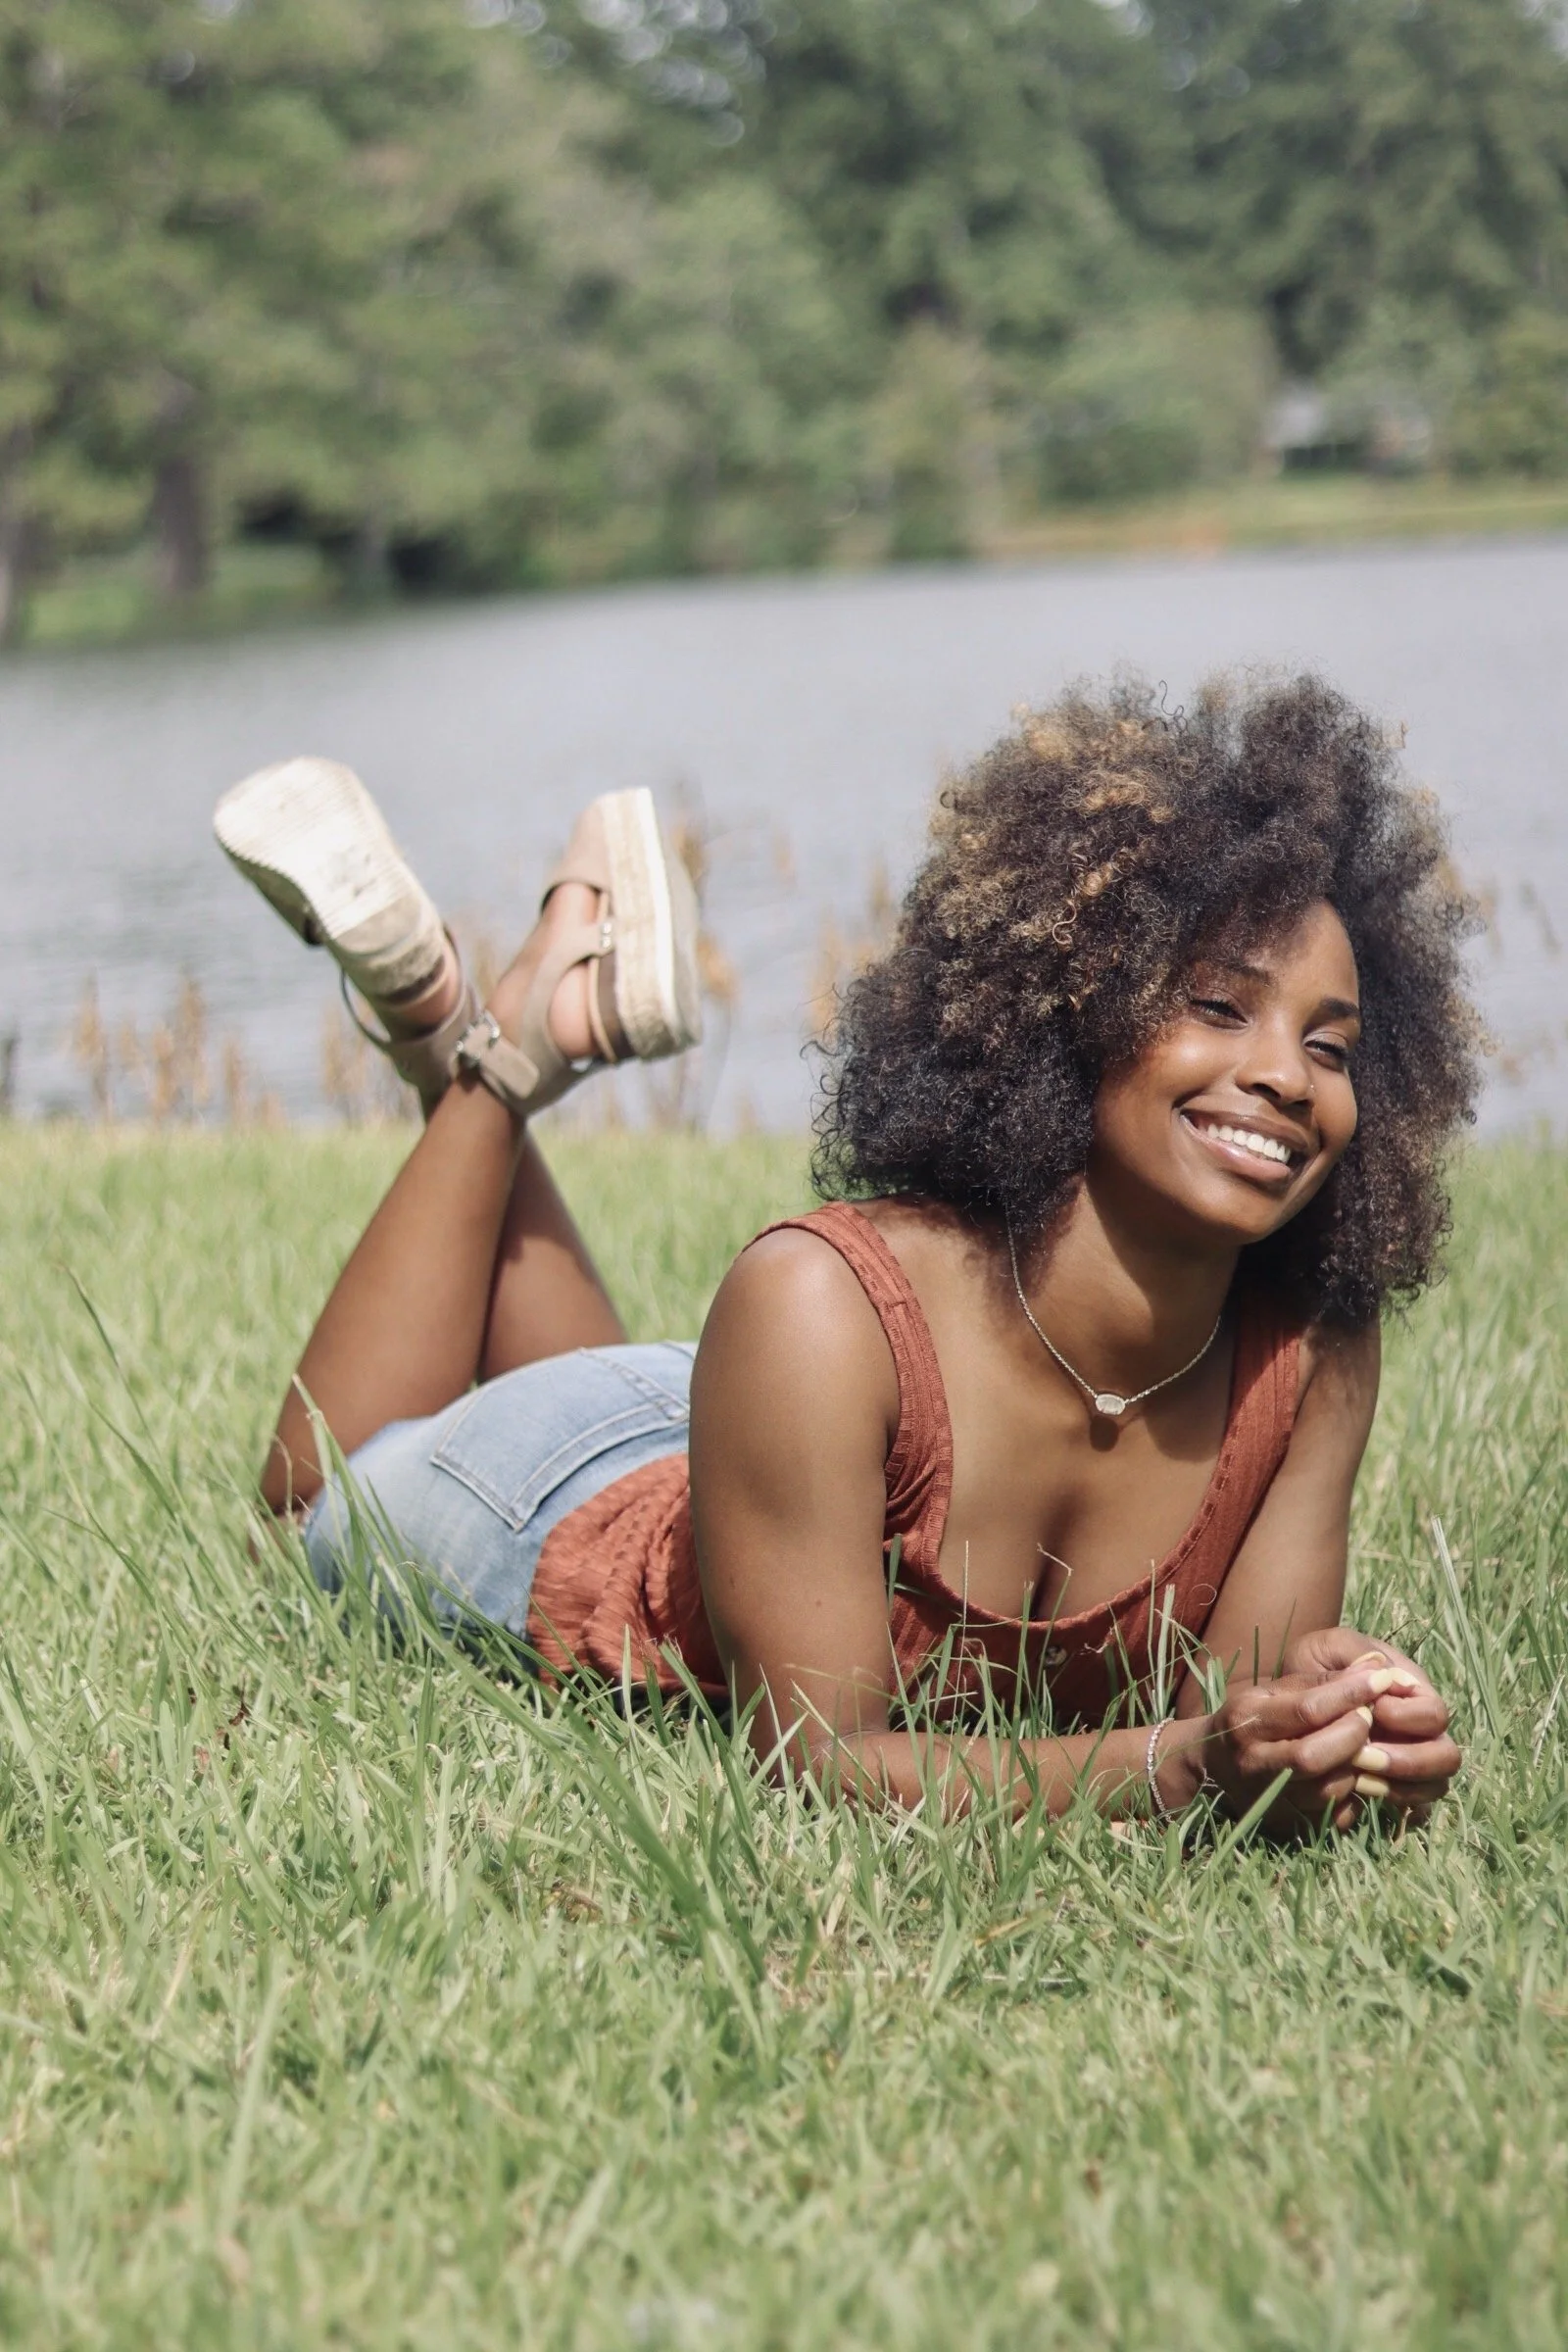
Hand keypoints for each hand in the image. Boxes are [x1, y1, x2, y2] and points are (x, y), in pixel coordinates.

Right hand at [1178, 1657, 1453, 1832]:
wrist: (1213, 1765)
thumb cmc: (1252, 1718)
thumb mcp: (1274, 1691)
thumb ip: (1323, 1681)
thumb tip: (1374, 1666)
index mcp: (1246, 1720)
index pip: (1307, 1709)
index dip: (1351, 1694)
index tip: (1382, 1678)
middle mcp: (1252, 1763)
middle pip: (1315, 1756)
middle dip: (1353, 1733)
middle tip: (1369, 1715)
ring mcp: (1266, 1800)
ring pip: (1328, 1790)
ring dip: (1357, 1765)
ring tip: (1362, 1744)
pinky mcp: (1284, 1825)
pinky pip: (1333, 1816)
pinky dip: (1352, 1795)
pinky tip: (1351, 1774)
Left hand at [1281, 1626, 1461, 1825]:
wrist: (1293, 1694)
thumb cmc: (1316, 1663)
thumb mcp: (1328, 1647)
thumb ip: (1354, 1654)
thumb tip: (1380, 1671)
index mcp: (1413, 1691)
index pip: (1435, 1713)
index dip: (1409, 1717)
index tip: (1374, 1710)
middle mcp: (1420, 1728)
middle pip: (1446, 1757)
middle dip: (1409, 1761)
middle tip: (1366, 1756)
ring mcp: (1411, 1758)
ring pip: (1434, 1786)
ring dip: (1400, 1786)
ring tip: (1359, 1777)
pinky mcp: (1394, 1783)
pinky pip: (1413, 1808)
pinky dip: (1392, 1804)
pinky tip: (1359, 1793)